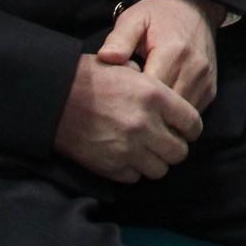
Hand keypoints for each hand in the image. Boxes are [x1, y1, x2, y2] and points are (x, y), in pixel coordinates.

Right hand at [53, 54, 202, 183]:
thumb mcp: (127, 68)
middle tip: (164, 141)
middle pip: (179, 152)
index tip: (185, 129)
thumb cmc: (89, 77)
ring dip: (155, 161)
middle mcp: (145, 125)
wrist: (53, 97)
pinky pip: (135, 177)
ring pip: (160, 170)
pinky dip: (133, 170)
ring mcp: (128, 148)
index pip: (192, 123)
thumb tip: (166, 97)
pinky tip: (126, 157)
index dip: (191, 128)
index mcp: (154, 96)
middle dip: (174, 147)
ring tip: (145, 151)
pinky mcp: (110, 166)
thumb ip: (152, 84)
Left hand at [97, 0, 221, 111]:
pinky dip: (173, 114)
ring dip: (160, 116)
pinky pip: (190, 112)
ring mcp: (205, 81)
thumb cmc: (159, 15)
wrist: (197, 8)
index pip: (150, 93)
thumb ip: (119, 39)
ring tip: (141, 109)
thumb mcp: (134, 18)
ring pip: (179, 116)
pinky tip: (159, 106)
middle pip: (165, 109)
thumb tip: (106, 58)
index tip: (116, 97)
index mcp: (173, 52)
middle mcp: (194, 69)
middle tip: (124, 109)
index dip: (130, 100)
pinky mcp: (211, 90)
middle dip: (144, 112)